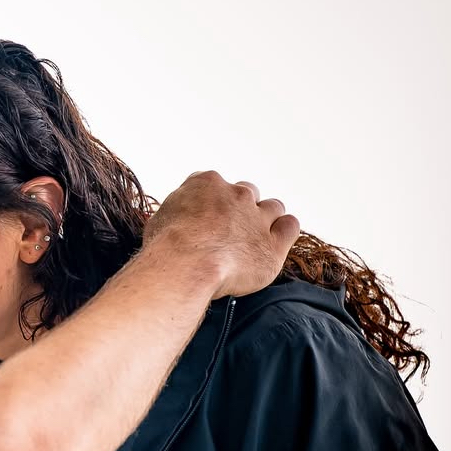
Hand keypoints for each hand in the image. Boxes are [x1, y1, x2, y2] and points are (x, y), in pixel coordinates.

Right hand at [143, 171, 299, 299]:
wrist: (184, 267)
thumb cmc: (166, 246)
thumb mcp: (161, 218)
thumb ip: (178, 211)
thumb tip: (180, 218)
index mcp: (207, 183)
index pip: (214, 185)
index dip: (212, 204)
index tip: (207, 219)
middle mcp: (236, 194)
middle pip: (247, 193)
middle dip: (241, 209)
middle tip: (230, 232)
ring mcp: (257, 217)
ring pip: (273, 208)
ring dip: (266, 219)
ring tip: (254, 238)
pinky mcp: (272, 243)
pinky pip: (290, 227)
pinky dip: (285, 231)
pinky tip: (275, 242)